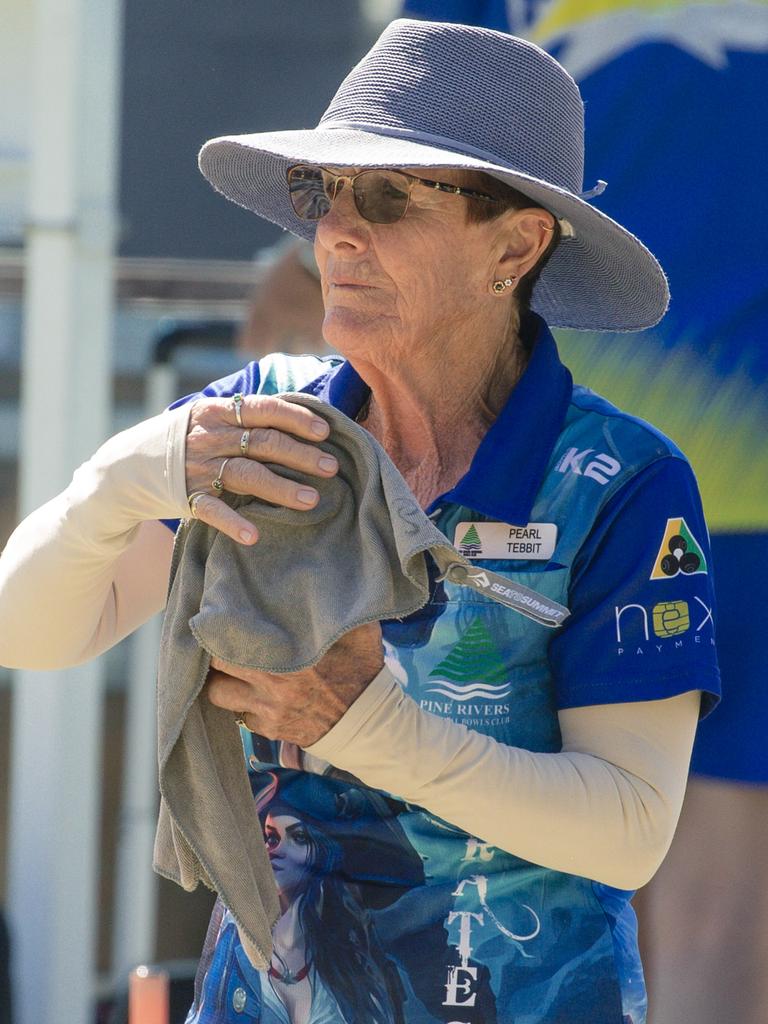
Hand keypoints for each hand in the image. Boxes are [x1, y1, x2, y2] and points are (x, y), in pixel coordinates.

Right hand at [185, 394, 337, 543]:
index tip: (325, 432)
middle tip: (331, 467)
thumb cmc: (190, 439)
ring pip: (246, 474)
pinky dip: (232, 523)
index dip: (296, 418)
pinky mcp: (188, 496)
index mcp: (219, 411)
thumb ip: (249, 418)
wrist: (130, 465)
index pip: (264, 408)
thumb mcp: (213, 417)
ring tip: (311, 500)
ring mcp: (198, 468)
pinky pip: (212, 510)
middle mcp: (210, 437)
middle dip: (300, 455)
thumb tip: (303, 418)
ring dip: (280, 488)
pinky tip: (253, 535)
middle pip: (262, 443)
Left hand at [205, 622, 383, 746]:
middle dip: (215, 652)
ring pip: (219, 694)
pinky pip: (241, 715)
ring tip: (230, 669)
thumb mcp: (359, 631)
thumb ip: (337, 606)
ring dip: (222, 681)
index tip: (223, 616)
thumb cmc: (362, 671)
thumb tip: (323, 577)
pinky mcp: (270, 730)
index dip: (221, 627)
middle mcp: (271, 684)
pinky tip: (256, 693)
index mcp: (288, 656)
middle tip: (221, 642)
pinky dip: (244, 704)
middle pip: (216, 665)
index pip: (231, 638)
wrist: (370, 722)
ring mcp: (267, 710)